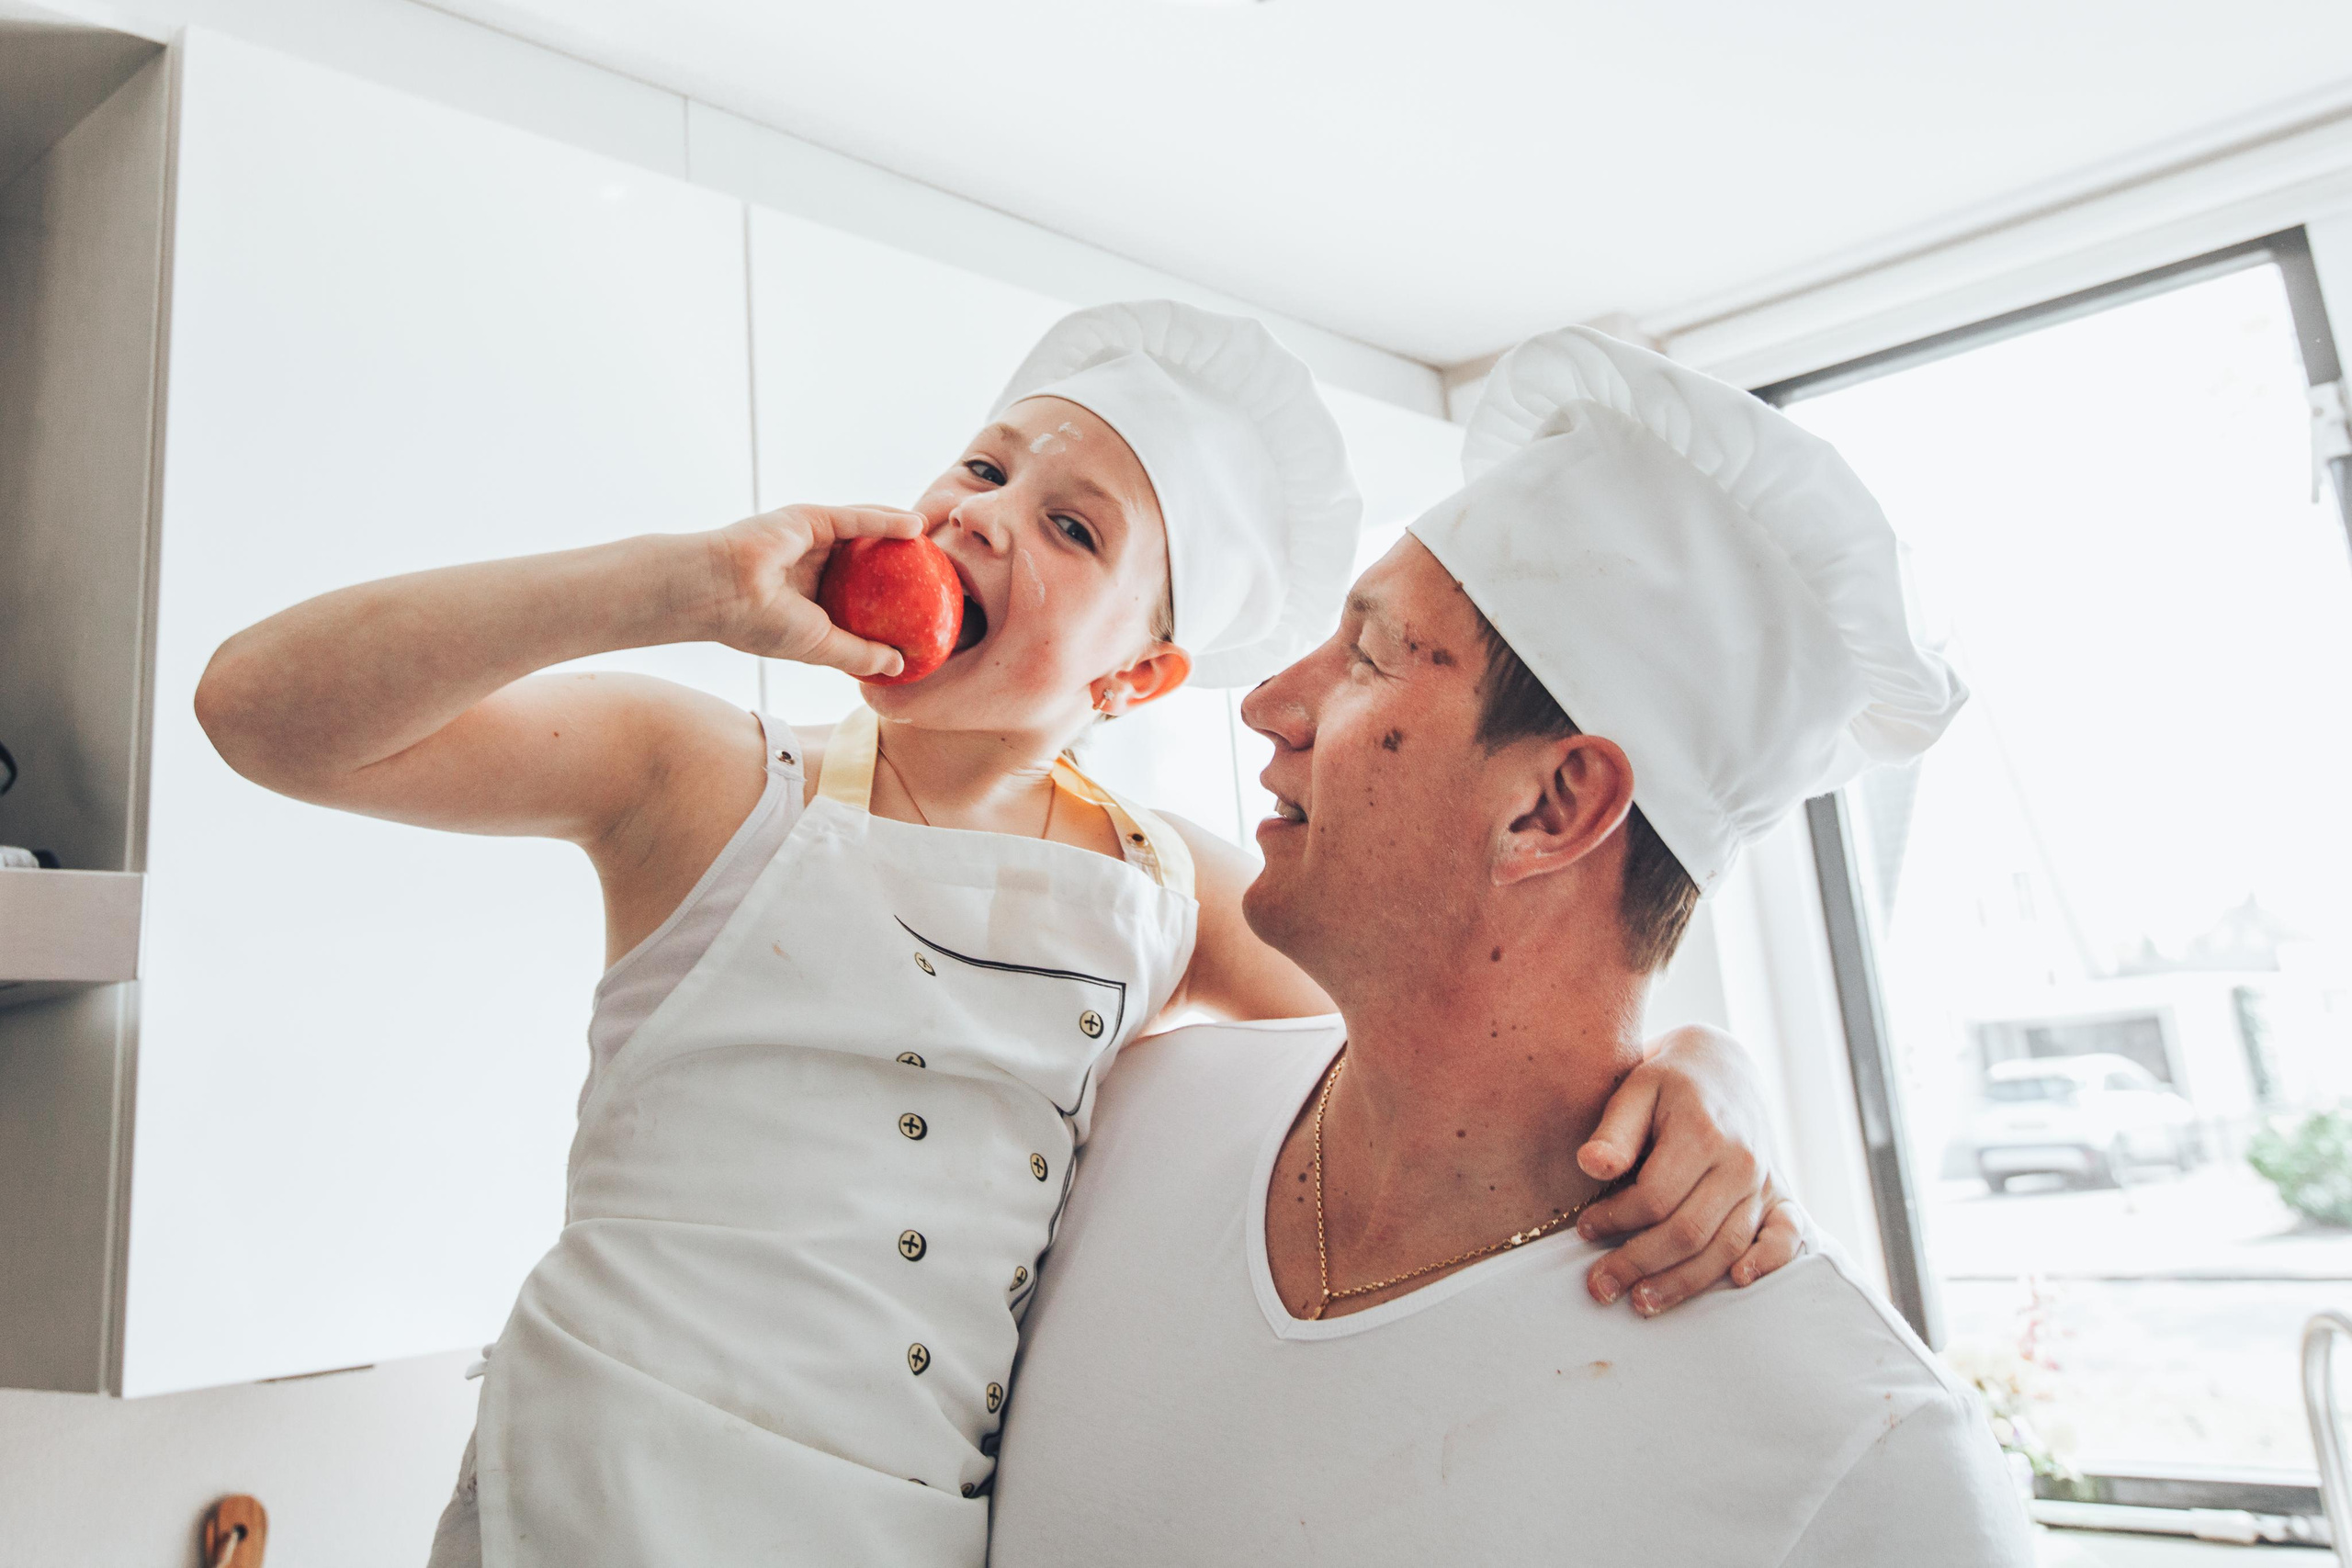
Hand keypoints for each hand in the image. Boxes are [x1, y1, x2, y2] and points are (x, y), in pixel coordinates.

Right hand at [703, 504, 927, 677]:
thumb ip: (859, 653)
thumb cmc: (762, 625)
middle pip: (868, 562)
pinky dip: (887, 520)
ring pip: (866, 534)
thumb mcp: (821, 646)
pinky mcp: (810, 519)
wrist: (719, 593)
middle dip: (903, 565)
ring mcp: (810, 541)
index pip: (860, 598)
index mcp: (811, 598)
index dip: (892, 602)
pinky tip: (917, 525)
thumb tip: (900, 665)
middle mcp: (813, 567)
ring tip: (936, 541)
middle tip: (941, 572)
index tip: (928, 610)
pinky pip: (856, 519)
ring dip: (902, 535)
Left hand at [1574, 1025, 1809, 1314]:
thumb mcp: (1635, 1088)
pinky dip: (1769, 1262)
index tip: (1582, 1229)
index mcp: (1703, 1132)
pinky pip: (1786, 1236)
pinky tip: (1737, 1281)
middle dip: (1639, 1264)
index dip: (1615, 1220)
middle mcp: (1741, 1161)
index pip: (1655, 1197)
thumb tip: (1591, 1166)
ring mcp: (1763, 1182)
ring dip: (1684, 1282)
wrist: (1723, 1070)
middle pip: (1689, 1230)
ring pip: (1726, 1246)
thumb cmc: (1668, 1083)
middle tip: (1600, 1286)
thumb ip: (1615, 1130)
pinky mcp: (1779, 1196)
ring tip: (1641, 1302)